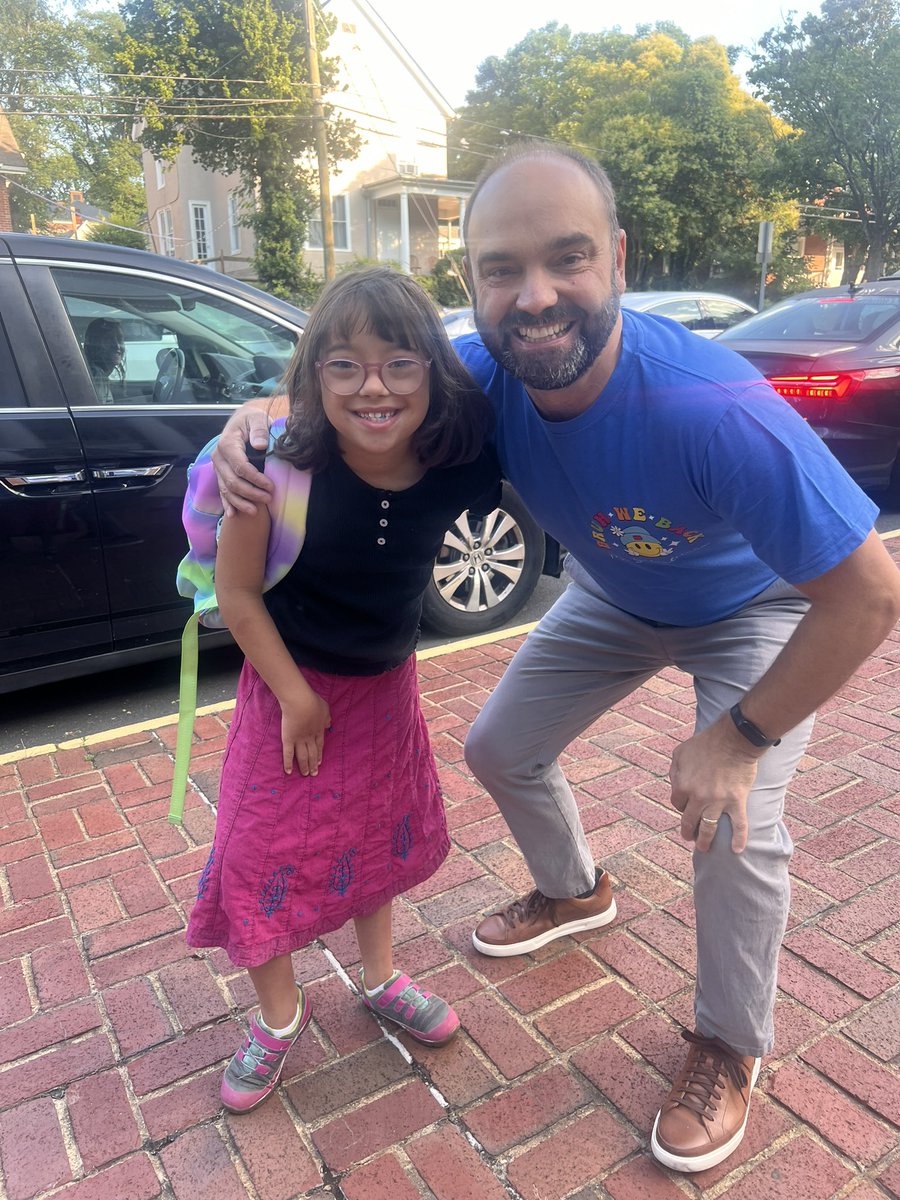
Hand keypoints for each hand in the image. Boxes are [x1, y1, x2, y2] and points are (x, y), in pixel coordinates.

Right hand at [212, 407, 274, 515]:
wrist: (241, 421)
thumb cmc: (251, 420)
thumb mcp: (257, 418)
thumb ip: (259, 429)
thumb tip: (260, 445)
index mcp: (227, 444)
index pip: (240, 466)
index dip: (255, 479)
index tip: (271, 486)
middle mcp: (218, 458)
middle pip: (233, 481)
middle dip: (251, 493)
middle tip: (268, 498)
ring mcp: (218, 468)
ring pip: (226, 490)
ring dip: (240, 502)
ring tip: (255, 511)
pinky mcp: (220, 474)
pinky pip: (222, 491)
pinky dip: (227, 504)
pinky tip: (233, 515)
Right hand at [280, 690, 331, 775]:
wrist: (300, 702)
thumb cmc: (313, 702)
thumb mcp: (325, 708)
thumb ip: (326, 717)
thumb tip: (328, 724)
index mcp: (319, 730)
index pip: (320, 745)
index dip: (319, 754)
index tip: (320, 762)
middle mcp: (310, 738)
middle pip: (312, 753)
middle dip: (313, 764)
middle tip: (314, 774)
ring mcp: (299, 740)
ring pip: (303, 756)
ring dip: (304, 766)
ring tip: (305, 774)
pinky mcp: (288, 739)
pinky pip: (288, 754)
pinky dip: (288, 763)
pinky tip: (289, 771)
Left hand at [668, 716, 762, 852]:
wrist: (734, 738)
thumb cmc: (706, 743)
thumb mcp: (680, 752)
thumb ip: (675, 770)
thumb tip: (675, 784)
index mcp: (682, 785)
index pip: (677, 804)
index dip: (681, 806)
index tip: (687, 806)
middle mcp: (698, 797)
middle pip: (690, 821)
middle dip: (688, 832)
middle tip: (690, 837)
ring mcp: (718, 801)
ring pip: (709, 828)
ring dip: (705, 841)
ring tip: (704, 848)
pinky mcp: (736, 801)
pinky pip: (739, 825)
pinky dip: (738, 839)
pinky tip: (736, 850)